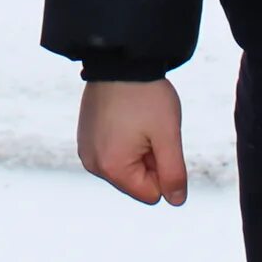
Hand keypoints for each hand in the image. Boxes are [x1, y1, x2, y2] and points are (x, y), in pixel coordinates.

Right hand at [77, 78, 187, 205]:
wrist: (119, 60)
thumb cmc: (146, 96)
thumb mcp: (168, 135)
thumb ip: (174, 174)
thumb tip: (176, 201)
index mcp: (112, 168)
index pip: (152, 194)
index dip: (163, 169)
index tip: (157, 139)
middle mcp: (93, 164)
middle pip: (136, 182)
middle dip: (148, 160)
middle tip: (147, 128)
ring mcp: (86, 150)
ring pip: (126, 167)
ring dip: (137, 150)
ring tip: (135, 121)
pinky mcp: (85, 137)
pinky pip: (112, 152)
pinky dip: (123, 140)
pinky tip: (124, 117)